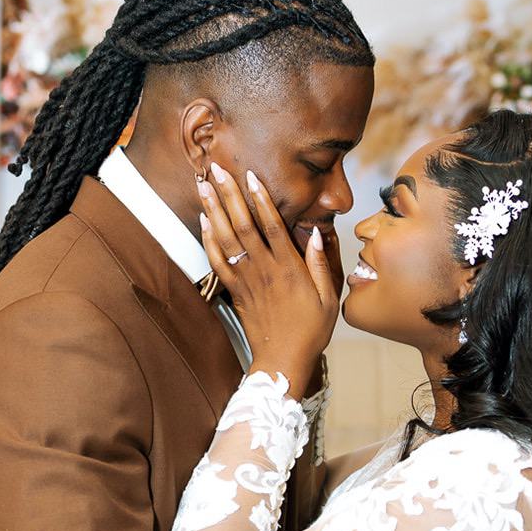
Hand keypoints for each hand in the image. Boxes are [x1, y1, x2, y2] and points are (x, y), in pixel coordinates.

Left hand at [198, 164, 338, 395]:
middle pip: (243, 225)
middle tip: (216, 169)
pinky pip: (217, 262)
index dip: (260, 199)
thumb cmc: (310, 330)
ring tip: (203, 186)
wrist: (282, 361)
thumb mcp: (328, 298)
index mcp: (289, 268)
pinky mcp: (235, 291)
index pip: (272, 225)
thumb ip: (320, 263)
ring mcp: (246, 280)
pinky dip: (208, 240)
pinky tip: (203, 221)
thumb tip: (315, 232)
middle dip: (229, 194)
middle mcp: (264, 270)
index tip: (250, 176)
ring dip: (213, 210)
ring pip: (226, 239)